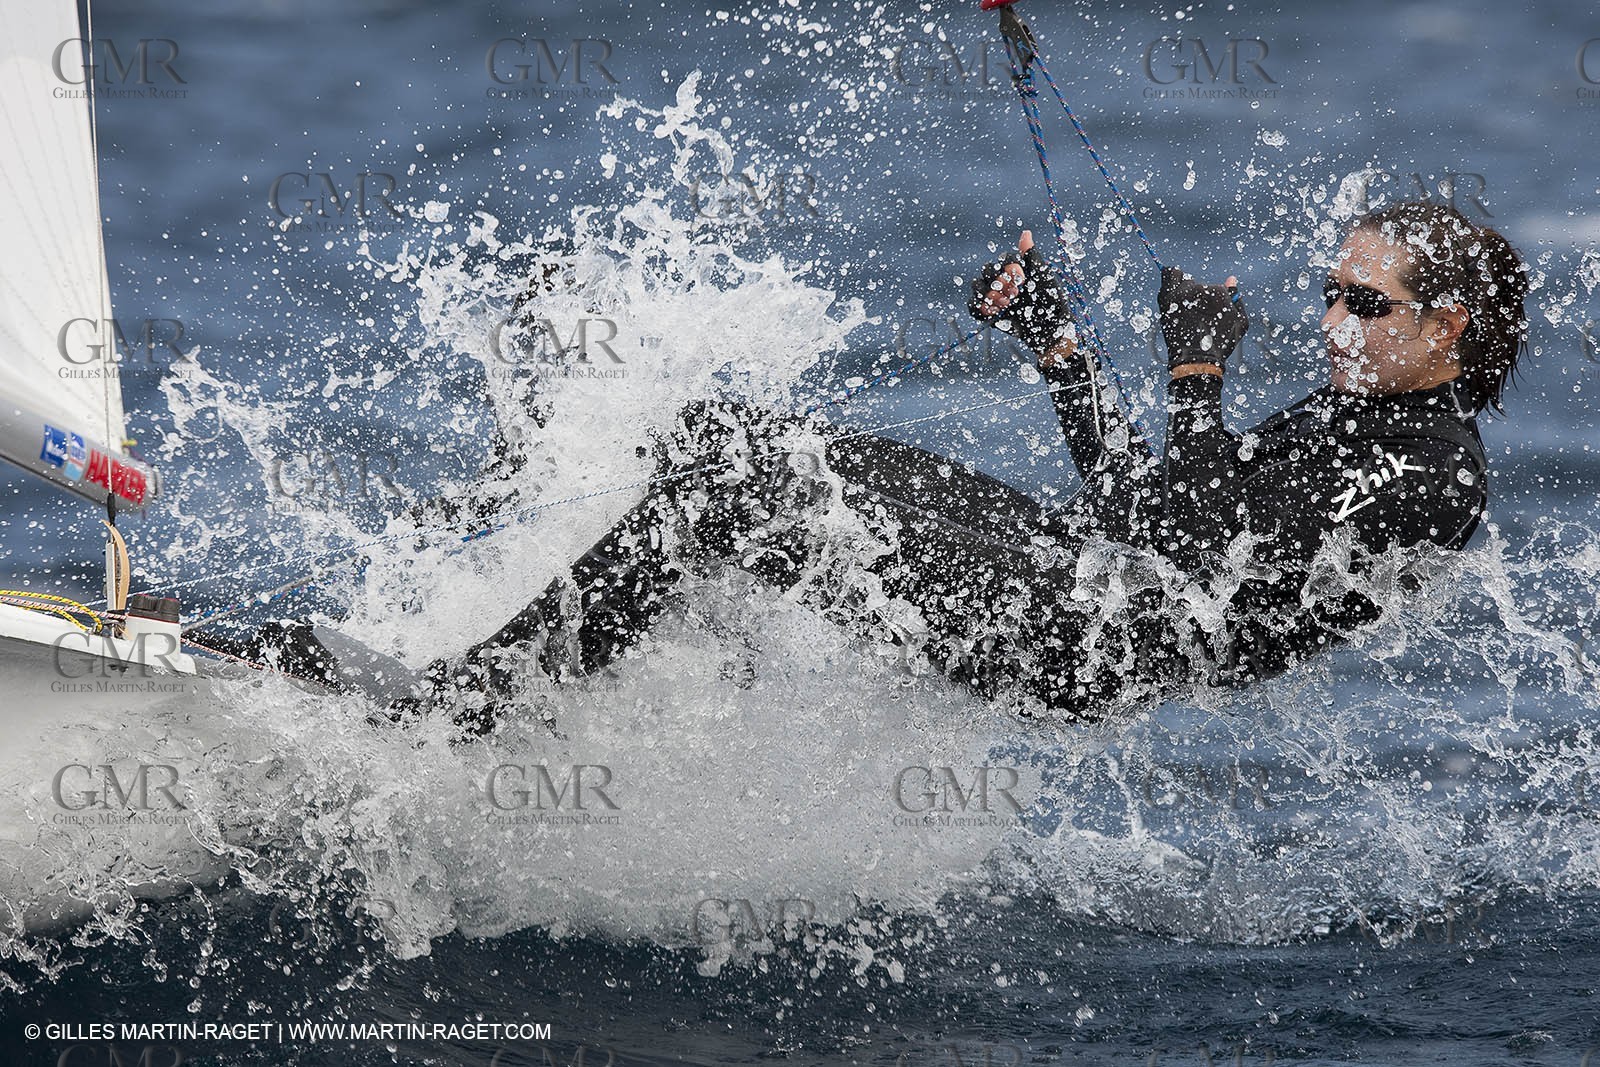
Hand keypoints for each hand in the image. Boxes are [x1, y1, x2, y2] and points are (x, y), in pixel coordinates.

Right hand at [969, 230, 1076, 357]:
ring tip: (1005, 305)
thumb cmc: (1050, 302)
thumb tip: (1025, 232)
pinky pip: (972, 305)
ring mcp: (993, 295)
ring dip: (989, 295)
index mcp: (1015, 269)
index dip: (1008, 269)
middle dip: (998, 283)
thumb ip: (1031, 255)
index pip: (1002, 259)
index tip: (1021, 281)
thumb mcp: (1043, 276)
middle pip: (986, 270)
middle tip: (1014, 296)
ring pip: (976, 286)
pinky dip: (980, 307)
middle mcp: (1002, 279)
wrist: (1047, 330)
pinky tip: (995, 313)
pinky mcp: (987, 312)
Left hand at [1158, 266, 1246, 370]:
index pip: (1217, 288)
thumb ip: (1235, 297)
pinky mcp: (1167, 298)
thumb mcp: (1239, 322)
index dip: (1214, 302)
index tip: (1210, 314)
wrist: (1196, 359)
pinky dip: (1172, 276)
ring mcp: (1181, 293)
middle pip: (1199, 286)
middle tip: (1196, 315)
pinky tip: (1175, 285)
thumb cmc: (1220, 343)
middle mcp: (1199, 290)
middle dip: (1200, 297)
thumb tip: (1231, 279)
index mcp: (1218, 292)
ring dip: (1185, 291)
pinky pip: (1169, 274)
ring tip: (1185, 308)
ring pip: (1184, 282)